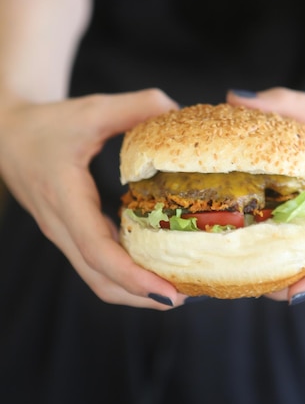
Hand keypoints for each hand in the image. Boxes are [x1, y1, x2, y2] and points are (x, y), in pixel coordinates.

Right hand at [0, 89, 185, 308]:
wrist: (7, 135)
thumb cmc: (47, 124)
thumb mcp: (91, 109)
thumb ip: (136, 106)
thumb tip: (178, 110)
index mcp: (65, 199)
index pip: (98, 252)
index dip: (133, 277)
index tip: (169, 292)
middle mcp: (62, 226)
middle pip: (101, 279)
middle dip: (142, 296)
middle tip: (188, 297)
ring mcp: (64, 233)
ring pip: (98, 277)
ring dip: (135, 290)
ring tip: (177, 288)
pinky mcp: (71, 232)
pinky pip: (97, 264)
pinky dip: (126, 273)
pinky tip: (154, 265)